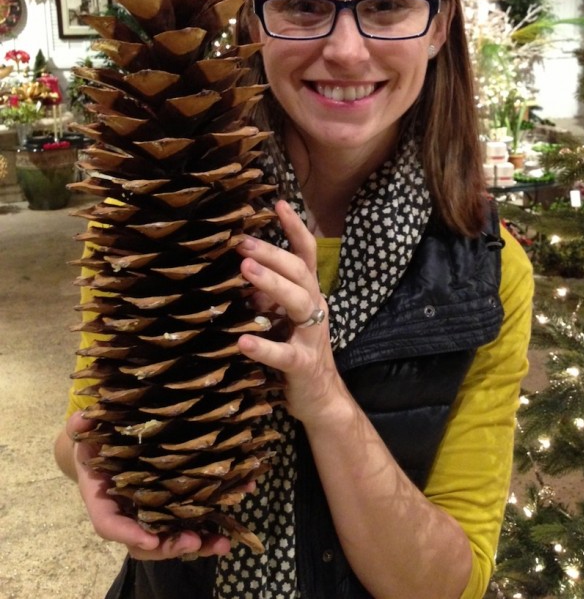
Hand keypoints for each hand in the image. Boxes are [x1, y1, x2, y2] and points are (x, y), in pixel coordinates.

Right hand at [64, 410, 232, 559]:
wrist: (106, 444)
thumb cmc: (94, 439)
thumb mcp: (84, 430)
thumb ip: (80, 425)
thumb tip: (84, 416)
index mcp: (103, 500)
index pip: (110, 524)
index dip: (128, 534)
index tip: (149, 540)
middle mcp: (128, 512)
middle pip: (146, 542)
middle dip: (170, 546)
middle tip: (195, 541)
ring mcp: (152, 511)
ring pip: (172, 536)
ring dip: (199, 542)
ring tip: (222, 542)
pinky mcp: (174, 502)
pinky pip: (191, 517)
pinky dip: (214, 518)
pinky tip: (241, 501)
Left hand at [236, 200, 346, 424]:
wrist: (321, 400)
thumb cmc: (297, 352)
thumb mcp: (282, 318)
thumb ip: (267, 295)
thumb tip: (241, 271)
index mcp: (309, 295)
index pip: (306, 254)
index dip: (295, 228)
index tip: (278, 203)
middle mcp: (314, 309)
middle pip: (299, 272)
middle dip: (272, 253)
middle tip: (242, 241)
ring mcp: (311, 337)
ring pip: (298, 303)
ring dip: (271, 284)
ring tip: (245, 271)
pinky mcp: (303, 366)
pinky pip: (284, 354)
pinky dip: (264, 347)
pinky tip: (243, 340)